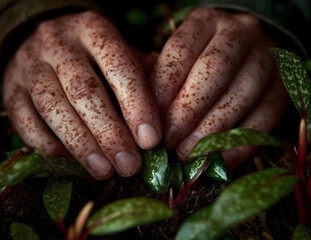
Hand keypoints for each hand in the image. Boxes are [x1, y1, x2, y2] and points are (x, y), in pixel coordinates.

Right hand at [2, 10, 161, 179]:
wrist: (46, 40)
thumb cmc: (94, 54)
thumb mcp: (122, 52)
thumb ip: (144, 76)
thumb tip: (166, 113)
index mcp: (94, 29)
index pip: (120, 67)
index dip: (137, 105)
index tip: (151, 140)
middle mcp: (58, 42)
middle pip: (84, 91)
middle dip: (109, 133)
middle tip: (129, 165)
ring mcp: (29, 64)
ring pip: (54, 108)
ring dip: (82, 145)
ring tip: (105, 171)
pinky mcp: (9, 89)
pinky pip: (25, 121)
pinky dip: (49, 145)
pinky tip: (72, 162)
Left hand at [149, 8, 288, 169]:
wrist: (246, 52)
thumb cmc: (199, 59)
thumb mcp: (177, 56)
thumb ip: (158, 76)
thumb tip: (141, 110)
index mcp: (206, 22)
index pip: (181, 51)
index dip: (164, 88)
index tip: (150, 121)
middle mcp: (240, 33)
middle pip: (213, 70)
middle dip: (188, 111)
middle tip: (169, 142)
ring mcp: (267, 58)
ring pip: (241, 94)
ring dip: (212, 130)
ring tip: (187, 153)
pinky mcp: (283, 88)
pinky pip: (265, 118)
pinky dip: (240, 143)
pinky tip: (219, 160)